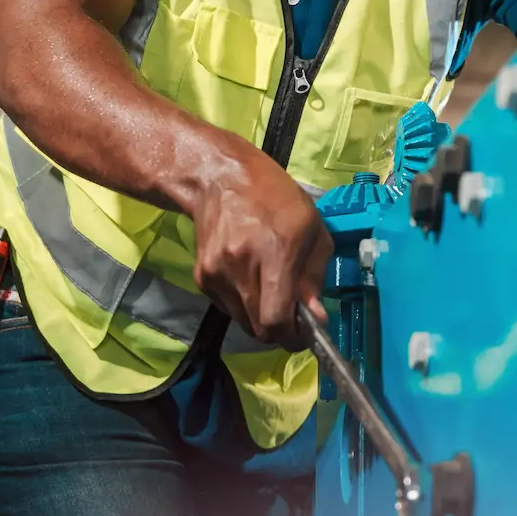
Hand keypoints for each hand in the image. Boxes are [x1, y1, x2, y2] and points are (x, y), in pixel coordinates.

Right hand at [187, 138, 329, 348]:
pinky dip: (243, 304)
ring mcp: (216, 274)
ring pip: (243, 322)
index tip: (304, 335)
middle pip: (259, 328)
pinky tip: (249, 279)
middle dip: (279, 331)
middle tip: (292, 318)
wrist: (219, 178)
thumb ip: (315, 275)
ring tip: (270, 291)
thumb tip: (315, 317)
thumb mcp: (312, 227)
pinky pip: (228, 308)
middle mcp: (242, 267)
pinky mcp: (201, 277)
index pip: (276, 319)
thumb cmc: (275, 197)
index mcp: (275, 251)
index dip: (292, 337)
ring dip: (261, 318)